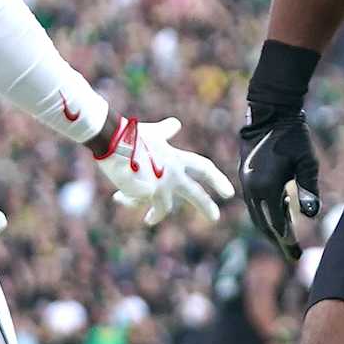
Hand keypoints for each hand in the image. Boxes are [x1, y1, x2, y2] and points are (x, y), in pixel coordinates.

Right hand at [92, 116, 232, 224]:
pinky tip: (118, 198)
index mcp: (177, 158)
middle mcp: (173, 173)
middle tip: (215, 218)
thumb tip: (175, 123)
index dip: (217, 179)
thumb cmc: (131, 135)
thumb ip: (166, 132)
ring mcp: (160, 185)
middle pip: (195, 193)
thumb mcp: (153, 133)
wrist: (114, 141)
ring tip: (150, 220)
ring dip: (155, 215)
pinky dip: (128, 201)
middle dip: (206, 206)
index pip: (204, 168)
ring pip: (163, 208)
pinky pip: (137, 204)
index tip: (229, 193)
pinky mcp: (145, 194)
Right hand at [239, 102, 320, 259]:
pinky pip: (256, 203)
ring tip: (287, 240)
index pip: (277, 223)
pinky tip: (282, 214)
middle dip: (278, 240)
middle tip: (293, 255)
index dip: (287, 240)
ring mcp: (247, 184)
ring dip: (272, 228)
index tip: (296, 254)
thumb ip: (309, 188)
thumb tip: (312, 215)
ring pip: (258, 215)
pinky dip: (267, 213)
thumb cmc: (293, 136)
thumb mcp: (307, 161)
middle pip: (264, 224)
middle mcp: (252, 189)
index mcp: (266, 188)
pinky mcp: (247, 177)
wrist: (269, 113)